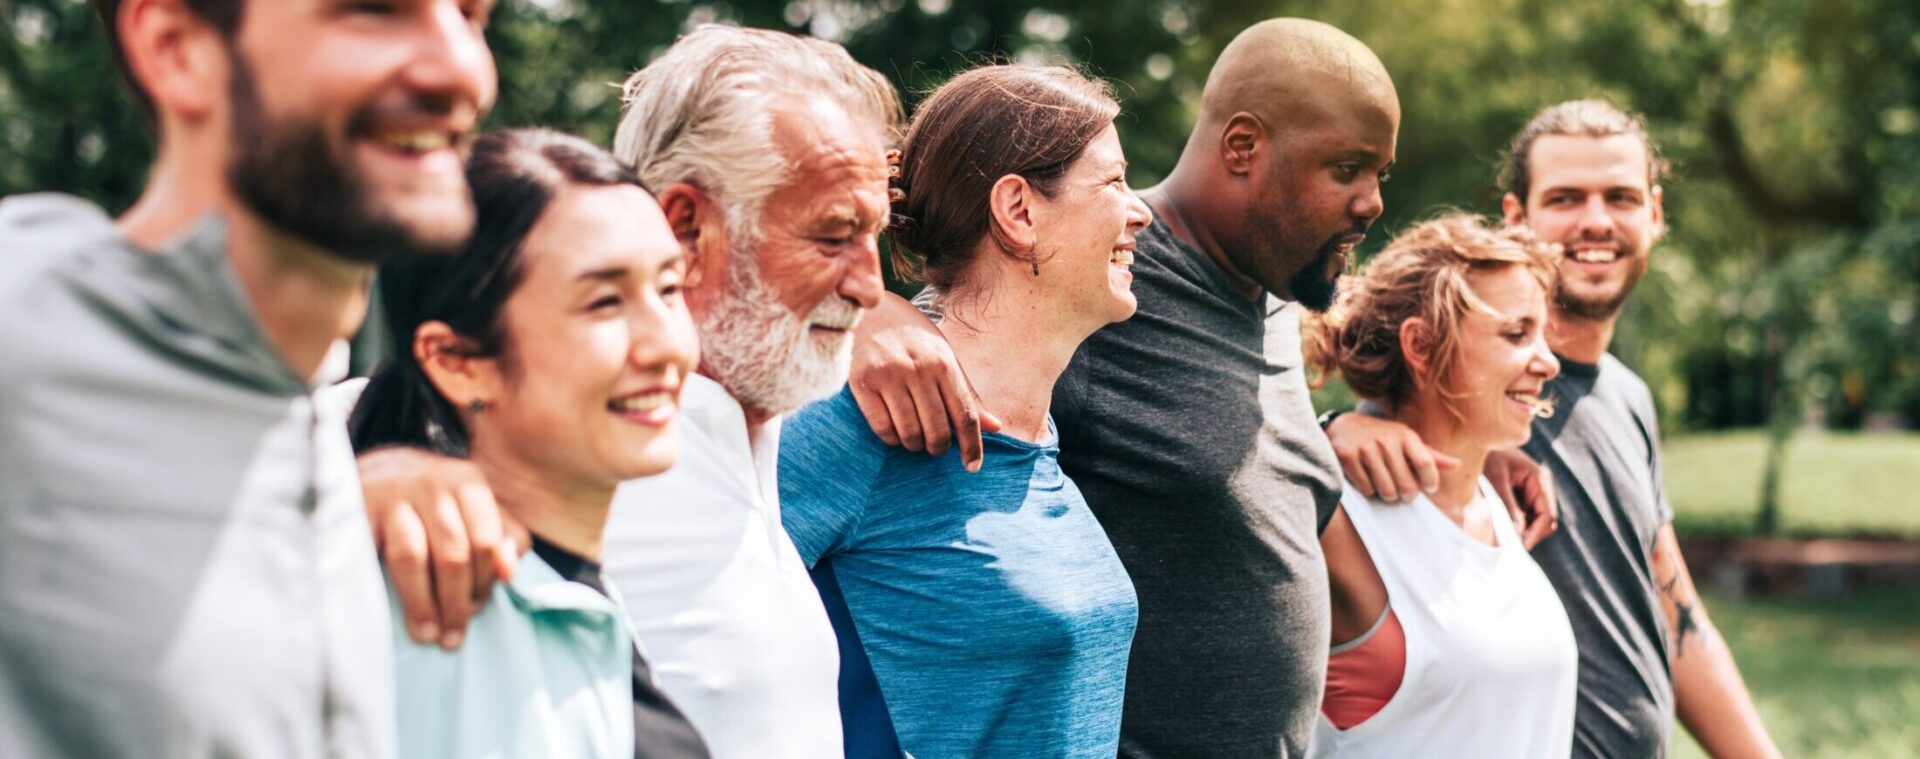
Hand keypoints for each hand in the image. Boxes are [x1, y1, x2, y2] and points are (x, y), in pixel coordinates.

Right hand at [358, 446, 527, 648]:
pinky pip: (371, 557)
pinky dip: (380, 587)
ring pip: (412, 556)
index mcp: (468, 483)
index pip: (486, 542)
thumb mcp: (475, 509)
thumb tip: (509, 572)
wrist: (375, 469)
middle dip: (455, 601)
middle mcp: (432, 483)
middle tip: (452, 637)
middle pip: (452, 552)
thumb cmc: (434, 501)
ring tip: (427, 635)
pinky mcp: (357, 511)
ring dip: (422, 602)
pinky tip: (387, 614)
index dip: (483, 583)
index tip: (476, 611)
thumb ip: (504, 538)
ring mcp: (391, 495)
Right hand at [849, 292, 1001, 471]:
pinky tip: (895, 431)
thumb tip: (995, 427)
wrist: (866, 311)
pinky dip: (892, 439)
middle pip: (938, 431)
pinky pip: (883, 429)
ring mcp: (889, 377)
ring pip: (910, 434)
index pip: (965, 415)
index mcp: (943, 362)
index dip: (972, 446)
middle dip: (939, 448)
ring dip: (915, 445)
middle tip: (936, 446)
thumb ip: (966, 392)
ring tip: (915, 438)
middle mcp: (918, 369)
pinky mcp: (863, 384)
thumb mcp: (943, 356)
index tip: (973, 467)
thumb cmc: (911, 336)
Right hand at [1324, 412, 1458, 501]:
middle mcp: (1387, 441)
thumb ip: (1430, 456)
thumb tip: (1457, 465)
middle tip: (1403, 493)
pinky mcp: (1347, 457)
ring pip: (1386, 491)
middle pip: (1407, 486)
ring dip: (1387, 495)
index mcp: (1406, 436)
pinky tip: (1366, 479)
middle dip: (1407, 495)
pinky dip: (1368, 490)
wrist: (1343, 427)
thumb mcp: (1406, 442)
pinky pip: (1366, 489)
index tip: (1428, 488)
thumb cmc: (1382, 438)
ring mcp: (1366, 448)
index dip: (1430, 482)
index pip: (1427, 465)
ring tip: (1385, 486)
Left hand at [1483, 448, 1556, 547]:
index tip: (1518, 547)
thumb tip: (1517, 535)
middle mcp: (1540, 485)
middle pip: (1544, 521)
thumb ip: (1507, 506)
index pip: (1547, 515)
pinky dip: (1514, 524)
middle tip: (1507, 546)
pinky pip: (1523, 516)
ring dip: (1521, 530)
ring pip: (1534, 521)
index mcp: (1539, 478)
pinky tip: (1498, 526)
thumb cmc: (1485, 455)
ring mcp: (1532, 490)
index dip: (1535, 534)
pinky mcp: (1521, 494)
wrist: (1473, 439)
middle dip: (1529, 534)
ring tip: (1500, 537)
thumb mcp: (1495, 480)